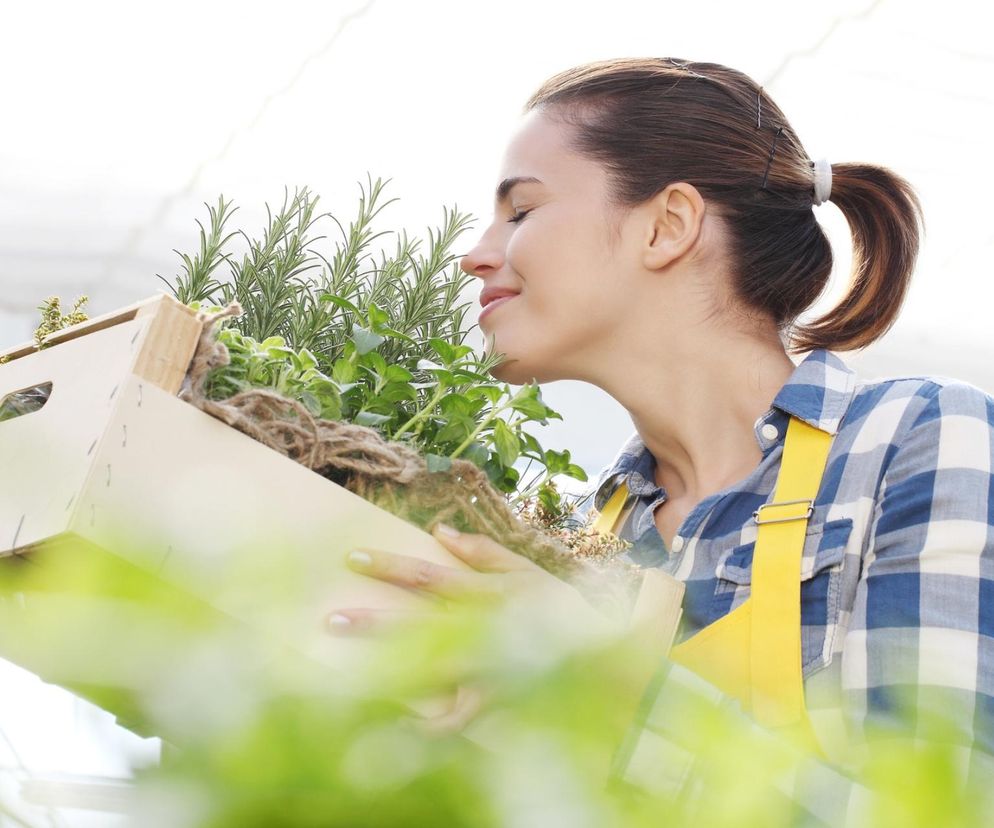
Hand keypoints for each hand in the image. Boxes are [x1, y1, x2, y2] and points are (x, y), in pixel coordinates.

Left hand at [327, 522, 619, 733]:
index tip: (352, 557)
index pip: (428, 576)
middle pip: (418, 624)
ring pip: (429, 671)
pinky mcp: (493, 698)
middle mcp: (481, 630)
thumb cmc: (558, 605)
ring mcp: (486, 668)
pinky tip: (395, 731)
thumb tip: (439, 530)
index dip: (389, 566)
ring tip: (349, 677)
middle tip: (331, 619)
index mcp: (486, 594)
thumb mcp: (525, 569)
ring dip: (387, 671)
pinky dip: (426, 728)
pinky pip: (455, 719)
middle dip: (373, 623)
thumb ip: (483, 550)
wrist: (602, 652)